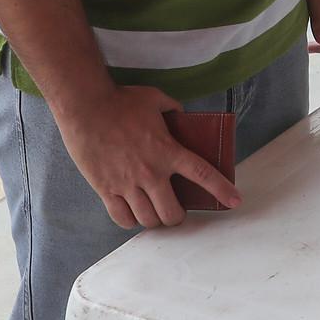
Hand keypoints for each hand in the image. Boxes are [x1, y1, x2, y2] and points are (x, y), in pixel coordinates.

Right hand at [55, 84, 240, 228]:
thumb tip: (181, 116)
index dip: (221, 190)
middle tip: (176, 210)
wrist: (85, 107)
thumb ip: (173, 110)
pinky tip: (133, 212)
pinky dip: (130, 220)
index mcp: (167, 150)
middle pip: (172, 213)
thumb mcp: (155, 99)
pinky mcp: (105, 189)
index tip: (234, 201)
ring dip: (155, 219)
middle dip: (177, 216)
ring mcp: (127, 184)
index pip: (202, 174)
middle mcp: (150, 172)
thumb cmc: (120, 101)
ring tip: (154, 212)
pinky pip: (122, 218)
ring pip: (148, 219)